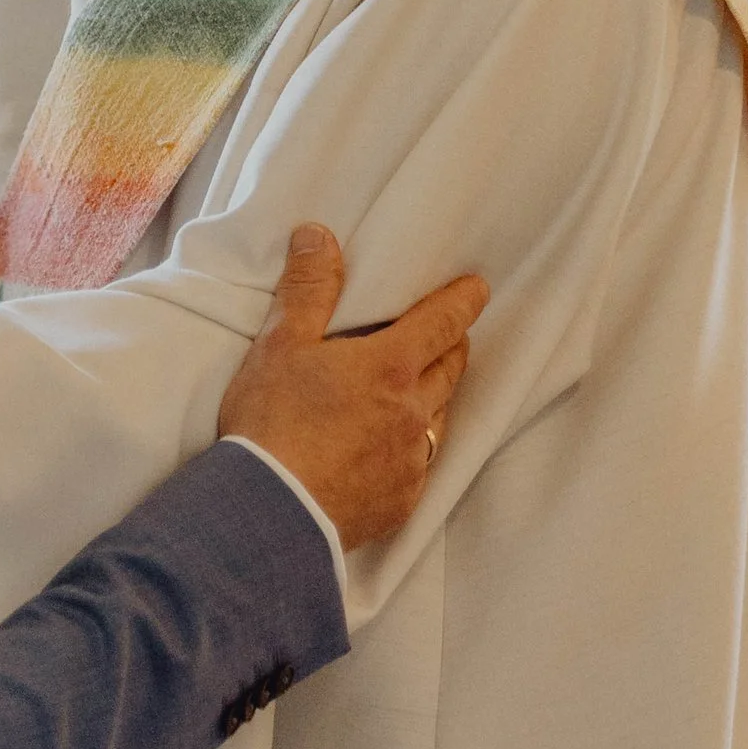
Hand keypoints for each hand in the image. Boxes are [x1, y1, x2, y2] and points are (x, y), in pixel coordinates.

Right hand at [217, 225, 487, 551]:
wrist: (269, 512)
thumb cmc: (272, 423)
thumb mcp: (280, 344)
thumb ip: (307, 289)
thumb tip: (319, 236)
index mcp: (390, 367)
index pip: (442, 323)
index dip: (462, 302)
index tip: (478, 289)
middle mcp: (413, 413)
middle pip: (451, 370)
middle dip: (453, 346)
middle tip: (449, 334)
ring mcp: (411, 461)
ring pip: (440, 419)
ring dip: (436, 398)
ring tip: (419, 390)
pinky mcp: (400, 502)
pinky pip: (420, 466)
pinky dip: (413, 449)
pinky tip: (393, 451)